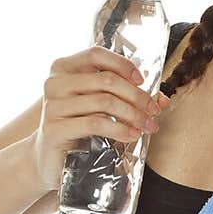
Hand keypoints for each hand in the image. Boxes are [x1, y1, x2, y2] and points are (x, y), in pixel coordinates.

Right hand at [33, 45, 171, 191]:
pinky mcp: (54, 129)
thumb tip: (162, 99)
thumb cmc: (78, 128)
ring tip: (148, 126)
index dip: (122, 64)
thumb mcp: (100, 107)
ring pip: (103, 102)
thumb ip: (126, 97)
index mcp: (64, 68)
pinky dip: (119, 129)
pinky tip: (132, 135)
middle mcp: (55, 82)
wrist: (49, 159)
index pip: (96, 54)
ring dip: (133, 114)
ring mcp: (52, 106)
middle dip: (136, 96)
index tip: (142, 81)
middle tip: (154, 111)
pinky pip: (94, 123)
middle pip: (105, 80)